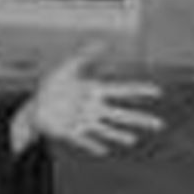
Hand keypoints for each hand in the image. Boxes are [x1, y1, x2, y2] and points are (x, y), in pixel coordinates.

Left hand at [16, 42, 164, 155]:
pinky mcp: (71, 133)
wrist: (34, 108)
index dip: (140, 91)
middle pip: (121, 114)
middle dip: (140, 119)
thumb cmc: (51, 87)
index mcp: (94, 90)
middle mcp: (93, 108)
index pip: (122, 90)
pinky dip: (92, 145)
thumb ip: (84, 55)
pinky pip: (84, 140)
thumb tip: (104, 43)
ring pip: (106, 129)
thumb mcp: (67, 67)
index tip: (158, 92)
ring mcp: (83, 122)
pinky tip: (104, 150)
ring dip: (118, 134)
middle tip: (160, 124)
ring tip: (133, 139)